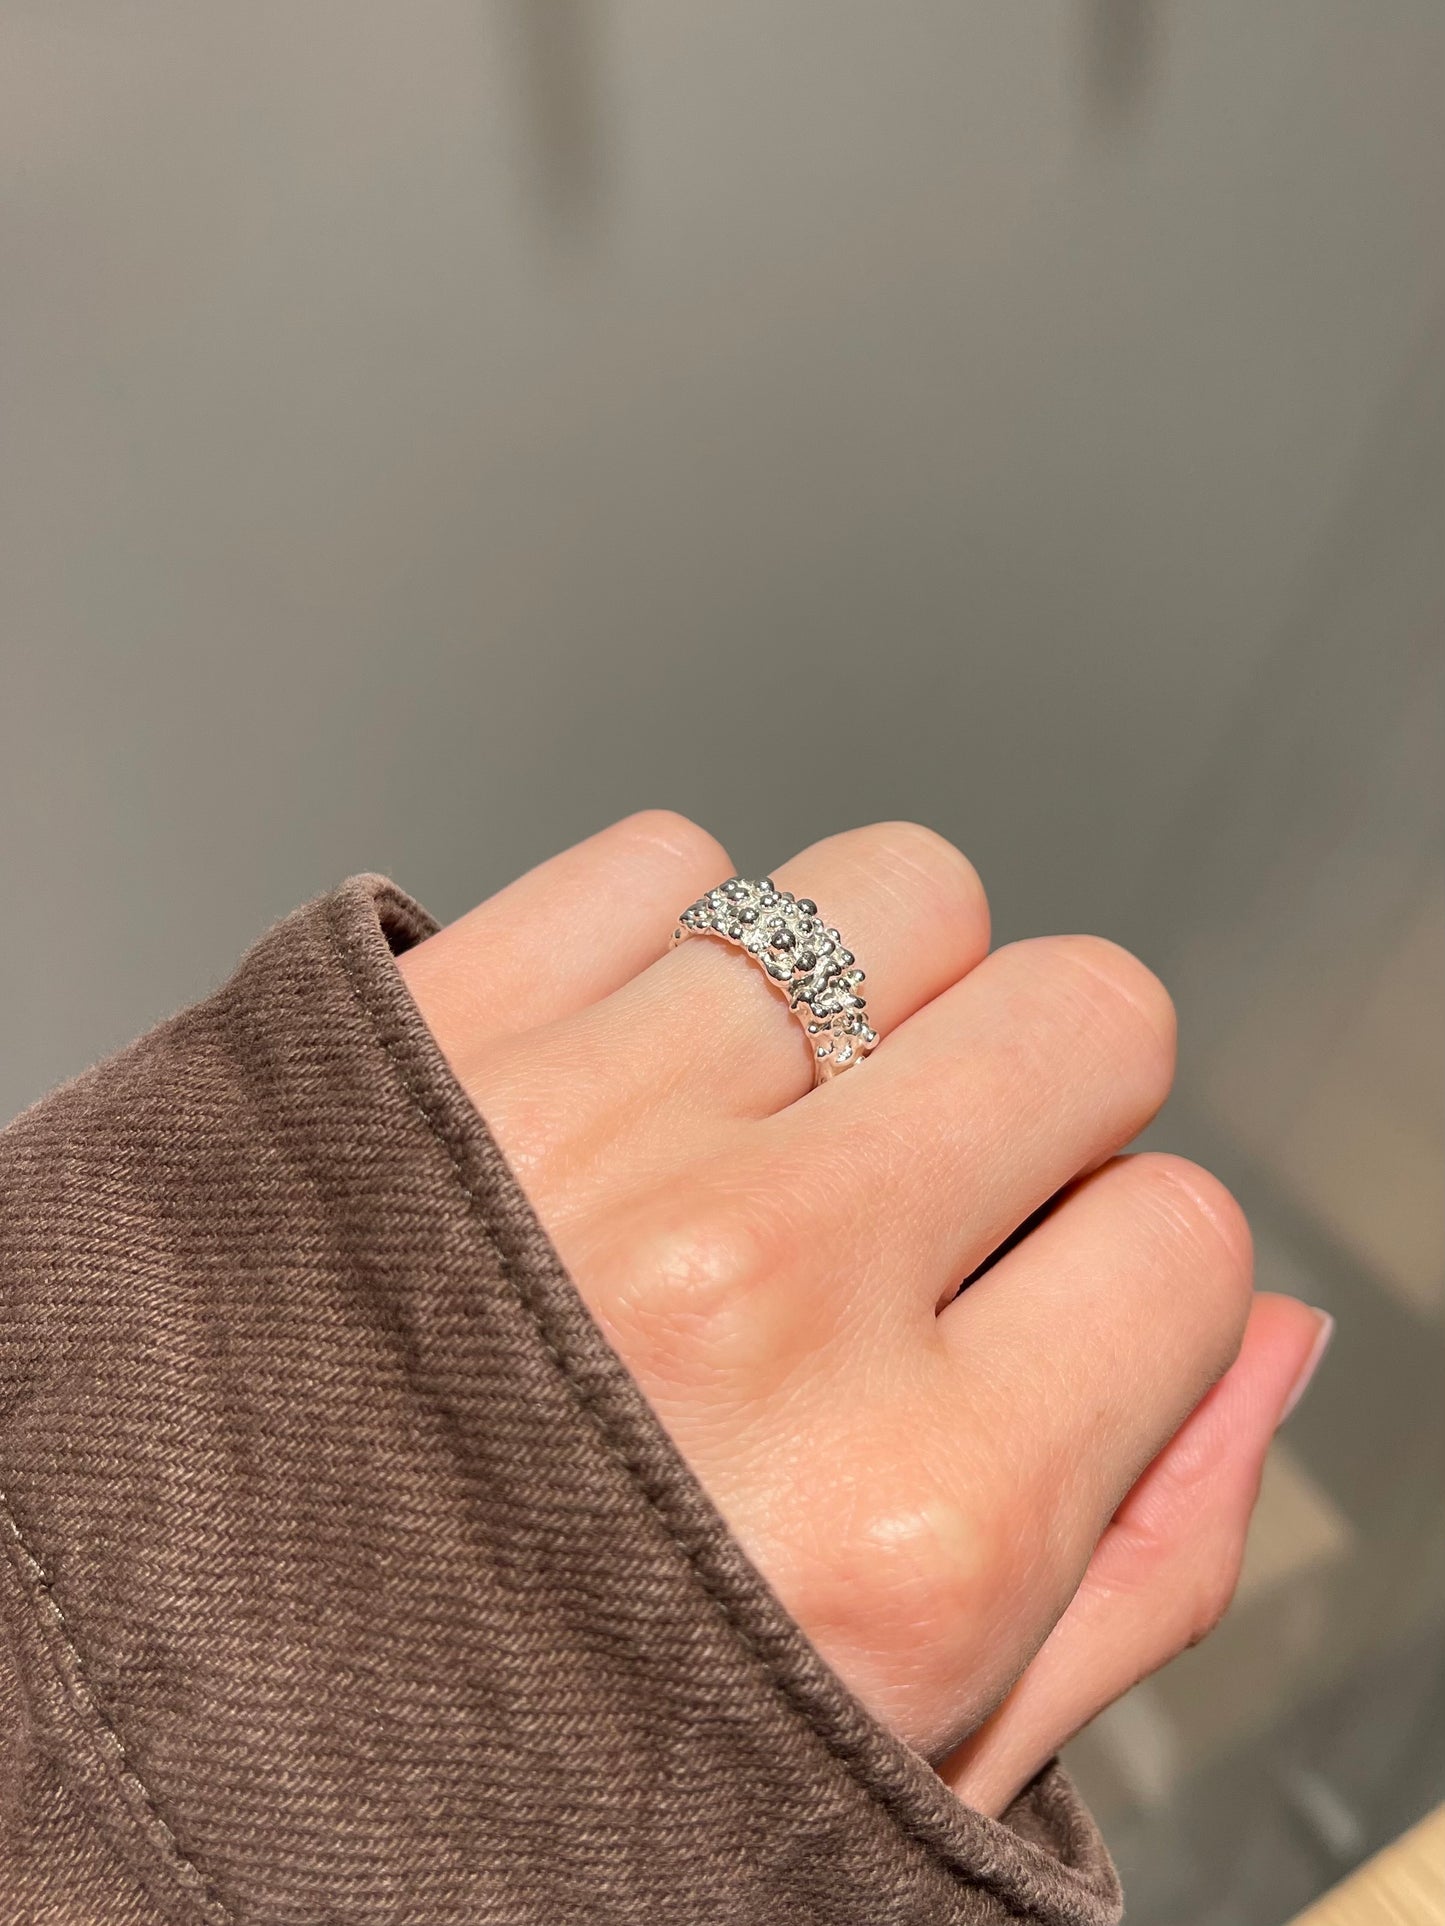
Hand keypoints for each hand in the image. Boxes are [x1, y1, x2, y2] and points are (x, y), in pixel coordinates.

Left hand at [397, 812, 1330, 1815]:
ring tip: (767, 1131)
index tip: (1038, 1315)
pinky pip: (659, 860)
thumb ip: (1132, 1568)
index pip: (1187, 1236)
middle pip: (1077, 1012)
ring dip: (864, 1004)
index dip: (1124, 1278)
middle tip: (922, 1201)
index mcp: (909, 1523)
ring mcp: (576, 1141)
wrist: (149, 1719)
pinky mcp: (414, 1039)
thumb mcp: (886, 1772)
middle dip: (1039, 1103)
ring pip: (890, 894)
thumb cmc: (514, 1771)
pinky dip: (664, 948)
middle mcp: (752, 1300)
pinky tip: (616, 1087)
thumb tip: (1255, 1337)